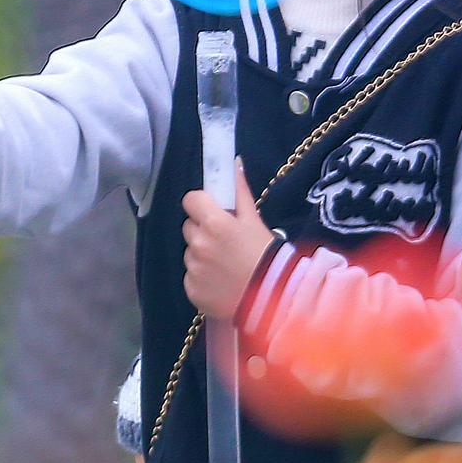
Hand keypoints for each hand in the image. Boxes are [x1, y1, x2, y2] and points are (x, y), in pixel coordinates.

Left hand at [180, 160, 271, 319]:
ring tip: (227, 264)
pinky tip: (222, 281)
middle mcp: (198, 244)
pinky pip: (191, 276)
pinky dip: (203, 277)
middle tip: (225, 241)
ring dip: (202, 255)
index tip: (212, 211)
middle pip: (189, 226)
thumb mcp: (255, 220)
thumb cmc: (266, 256)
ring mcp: (193, 268)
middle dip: (203, 230)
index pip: (191, 200)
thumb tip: (233, 163)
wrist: (272, 299)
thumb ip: (239, 191)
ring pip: (190, 252)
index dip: (201, 203)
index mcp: (214, 223)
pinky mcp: (191, 289)